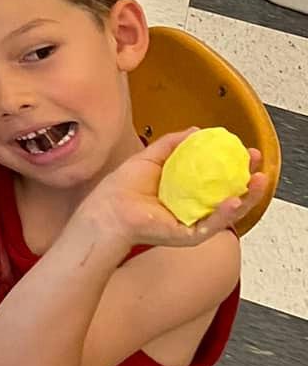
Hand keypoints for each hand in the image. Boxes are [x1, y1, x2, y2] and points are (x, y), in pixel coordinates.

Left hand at [79, 128, 266, 249]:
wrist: (107, 210)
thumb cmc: (122, 189)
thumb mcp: (151, 158)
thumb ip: (173, 144)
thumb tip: (198, 130)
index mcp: (188, 191)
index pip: (220, 178)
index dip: (236, 165)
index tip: (247, 151)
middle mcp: (195, 207)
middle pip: (231, 195)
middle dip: (250, 180)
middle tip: (258, 164)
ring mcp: (194, 222)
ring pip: (229, 212)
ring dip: (248, 197)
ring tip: (258, 181)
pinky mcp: (189, 235)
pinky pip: (212, 224)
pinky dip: (225, 213)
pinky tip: (234, 200)